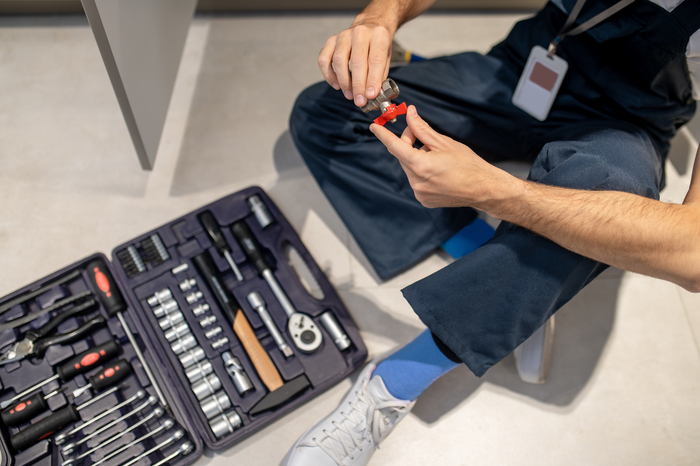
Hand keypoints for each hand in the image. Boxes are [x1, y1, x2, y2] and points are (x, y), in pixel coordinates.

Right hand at [317, 22, 393, 107]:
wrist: (371, 26)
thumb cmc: (378, 45)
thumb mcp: (386, 58)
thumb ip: (380, 77)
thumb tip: (372, 97)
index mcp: (379, 35)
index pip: (376, 59)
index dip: (373, 79)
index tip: (371, 95)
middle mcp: (361, 32)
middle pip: (357, 61)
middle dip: (358, 85)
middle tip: (359, 101)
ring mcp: (344, 35)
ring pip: (339, 60)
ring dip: (344, 82)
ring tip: (350, 95)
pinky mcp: (331, 40)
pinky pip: (324, 59)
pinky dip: (328, 75)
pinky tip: (337, 85)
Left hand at [370, 105, 517, 211]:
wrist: (483, 188)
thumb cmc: (468, 165)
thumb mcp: (444, 142)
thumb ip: (422, 129)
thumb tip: (410, 114)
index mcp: (420, 165)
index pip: (395, 147)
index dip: (383, 135)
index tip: (374, 127)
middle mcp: (416, 182)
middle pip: (403, 157)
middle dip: (409, 144)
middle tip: (420, 134)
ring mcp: (420, 193)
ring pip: (410, 169)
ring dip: (417, 159)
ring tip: (437, 158)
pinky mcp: (424, 200)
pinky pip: (417, 181)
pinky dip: (422, 173)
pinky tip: (438, 172)